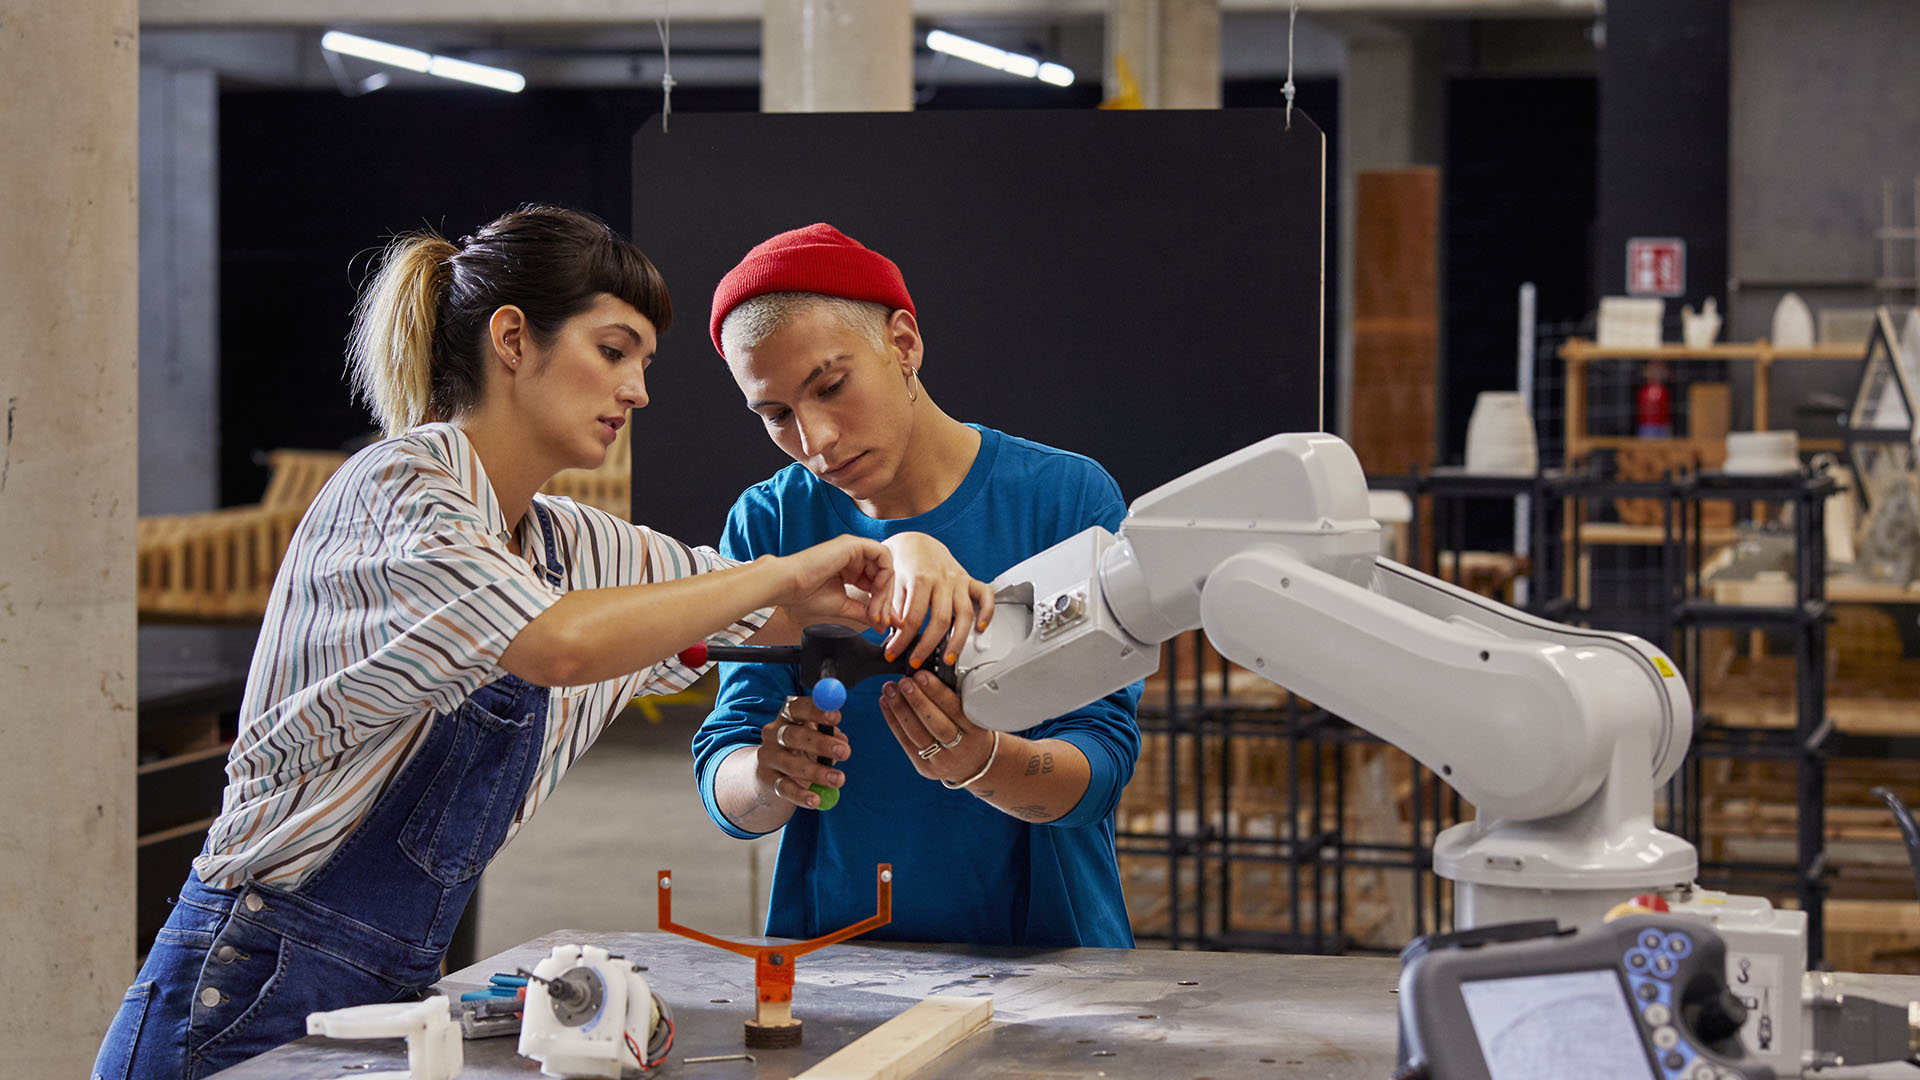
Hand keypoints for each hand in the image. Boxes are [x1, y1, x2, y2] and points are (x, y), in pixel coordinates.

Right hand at [754, 696, 848, 809]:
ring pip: (790, 763)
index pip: (797, 707)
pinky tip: (816, 799)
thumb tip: (843, 742)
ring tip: (839, 779)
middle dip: (821, 743)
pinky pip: (784, 788)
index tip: (836, 716)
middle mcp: (773, 733)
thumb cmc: (801, 749)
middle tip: (845, 752)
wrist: (768, 773)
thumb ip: (830, 736)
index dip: (816, 710)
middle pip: (794, 735)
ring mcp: (768, 756)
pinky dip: (801, 795)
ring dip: (817, 772)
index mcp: (788, 716)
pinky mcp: (766, 780)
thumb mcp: (816, 738)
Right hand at [772, 535, 893, 626]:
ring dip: (885, 591)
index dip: (883, 603)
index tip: (882, 623)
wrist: (788, 586)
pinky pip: (882, 555)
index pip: (877, 582)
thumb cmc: (806, 595)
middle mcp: (854, 556)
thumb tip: (883, 623)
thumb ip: (865, 612)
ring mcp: (854, 548)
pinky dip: (885, 574)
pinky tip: (875, 591)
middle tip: (881, 620)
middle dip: (886, 600)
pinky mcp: (853, 544)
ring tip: (875, 610)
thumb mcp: (843, 606)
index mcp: (850, 568)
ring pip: (886, 566)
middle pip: (884, 574)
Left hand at [877, 533, 994, 668]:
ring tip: (948, 658)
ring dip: (958, 640)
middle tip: (916, 662)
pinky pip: (986, 595)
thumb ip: (890, 606)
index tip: (893, 653)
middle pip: (940, 620)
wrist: (915, 541)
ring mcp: (958, 579)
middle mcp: (943, 579)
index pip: (912, 618)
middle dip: (927, 646)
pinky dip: (988, 612)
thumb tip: (893, 631)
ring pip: (965, 614)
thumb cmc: (900, 562)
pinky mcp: (969, 580)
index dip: (902, 640)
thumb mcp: (888, 582)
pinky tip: (981, 628)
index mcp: (920, 577)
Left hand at [878, 670, 991, 784]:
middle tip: (904, 682)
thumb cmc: (971, 732)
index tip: (922, 675)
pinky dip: (893, 722)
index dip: (937, 692)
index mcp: (975, 731)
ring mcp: (942, 761)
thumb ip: (957, 697)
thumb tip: (930, 673)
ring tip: (890, 690)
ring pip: (917, 735)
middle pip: (936, 724)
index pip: (955, 710)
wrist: (974, 764)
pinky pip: (905, 743)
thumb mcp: (974, 715)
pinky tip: (886, 704)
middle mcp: (960, 748)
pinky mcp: (925, 768)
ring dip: (900, 710)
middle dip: (917, 701)